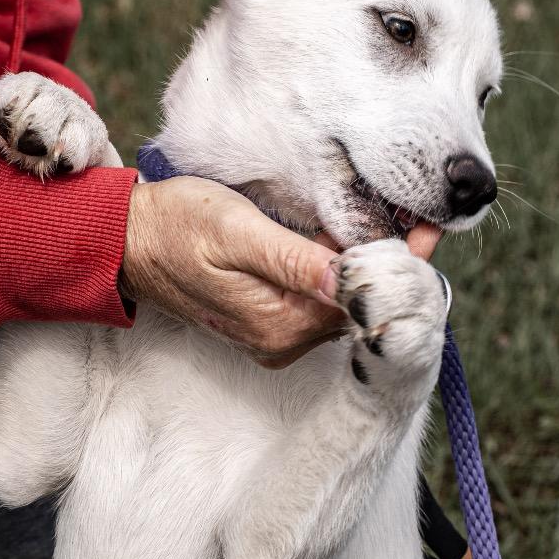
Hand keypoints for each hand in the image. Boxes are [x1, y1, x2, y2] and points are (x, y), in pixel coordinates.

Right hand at [121, 177, 439, 367]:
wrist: (128, 242)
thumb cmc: (177, 226)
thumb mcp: (236, 232)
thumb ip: (294, 260)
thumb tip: (347, 280)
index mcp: (279, 324)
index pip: (359, 298)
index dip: (398, 262)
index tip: (429, 226)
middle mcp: (284, 341)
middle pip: (357, 304)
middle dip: (390, 262)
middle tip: (421, 217)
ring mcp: (277, 336)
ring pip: (342, 302)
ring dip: (367, 266)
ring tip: (395, 221)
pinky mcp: (270, 323)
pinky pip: (321, 301)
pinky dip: (341, 272)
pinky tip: (351, 240)